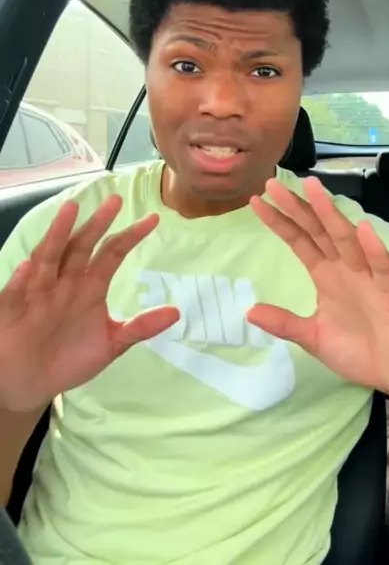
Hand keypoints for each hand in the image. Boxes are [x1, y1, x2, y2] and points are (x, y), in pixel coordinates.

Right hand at [0, 196, 178, 411]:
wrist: (31, 384)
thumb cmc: (69, 359)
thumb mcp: (110, 344)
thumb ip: (139, 327)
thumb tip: (176, 312)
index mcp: (90, 285)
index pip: (112, 253)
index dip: (131, 236)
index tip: (153, 219)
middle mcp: (65, 281)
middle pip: (82, 246)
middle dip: (97, 224)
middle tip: (114, 201)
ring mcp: (39, 291)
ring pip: (49, 257)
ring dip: (58, 234)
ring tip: (70, 210)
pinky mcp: (13, 307)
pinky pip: (18, 291)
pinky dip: (24, 277)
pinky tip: (30, 267)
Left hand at [247, 177, 388, 402]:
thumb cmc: (358, 352)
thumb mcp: (313, 338)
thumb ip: (284, 323)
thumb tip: (248, 310)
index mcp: (325, 275)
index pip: (299, 240)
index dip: (280, 221)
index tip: (257, 201)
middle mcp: (345, 268)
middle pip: (318, 231)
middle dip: (298, 207)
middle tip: (275, 183)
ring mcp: (368, 276)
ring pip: (346, 239)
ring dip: (331, 214)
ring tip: (313, 189)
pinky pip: (382, 266)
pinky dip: (373, 248)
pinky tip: (362, 229)